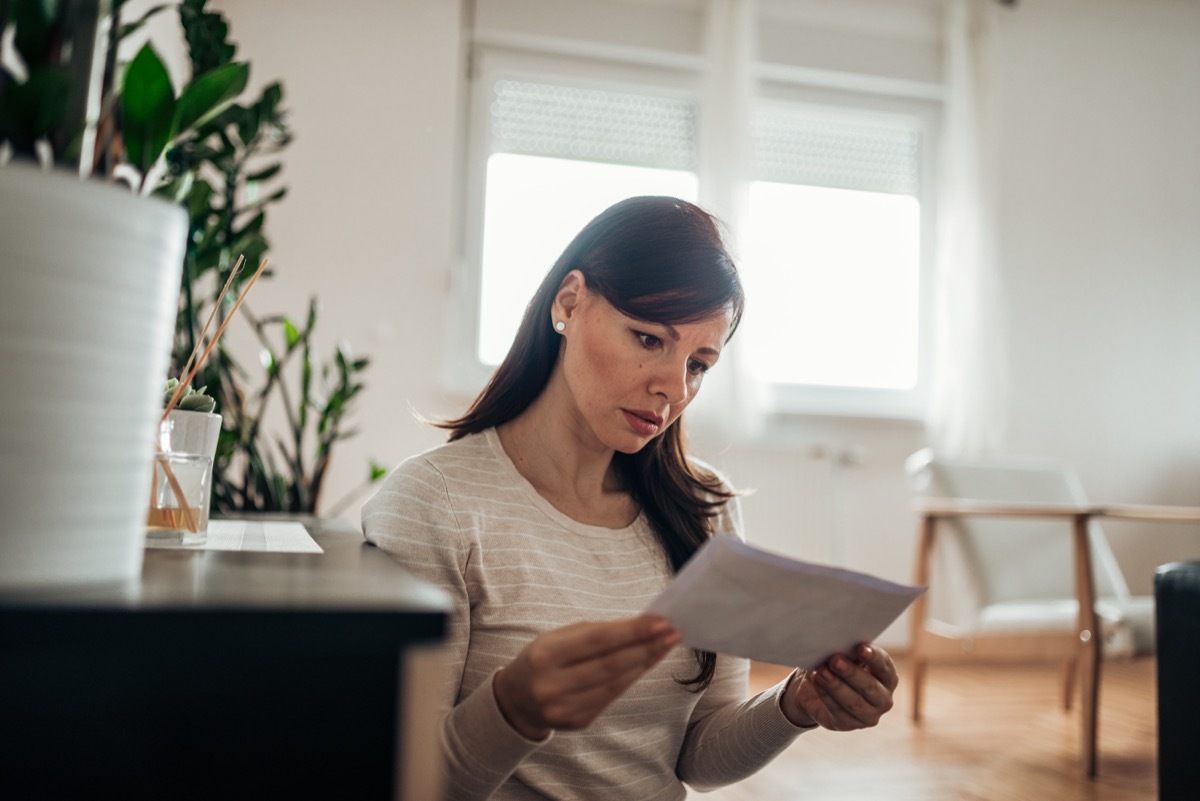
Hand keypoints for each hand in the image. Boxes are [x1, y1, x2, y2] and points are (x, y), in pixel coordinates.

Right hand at [493, 615, 682, 739]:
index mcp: (545, 655)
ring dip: (645, 662)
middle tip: (672, 632)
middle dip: (646, 647)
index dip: (632, 631)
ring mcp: (565, 708)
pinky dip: (632, 678)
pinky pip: (612, 697)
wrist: (517, 699)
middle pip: (611, 664)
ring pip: (616, 683)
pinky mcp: (577, 722)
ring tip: (666, 646)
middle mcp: (552, 685)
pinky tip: (646, 663)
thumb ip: (597, 632)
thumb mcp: (558, 637)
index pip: (598, 641)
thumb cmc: (544, 658)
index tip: (660, 621)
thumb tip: (642, 627)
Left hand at [781, 643, 896, 730]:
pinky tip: (816, 681)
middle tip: (835, 659)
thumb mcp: (845, 656)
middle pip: (869, 686)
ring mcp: (868, 716)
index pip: (884, 667)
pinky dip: (825, 695)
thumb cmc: (837, 666)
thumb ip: (848, 651)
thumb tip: (839, 640)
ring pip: (853, 702)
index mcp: (888, 677)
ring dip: (836, 685)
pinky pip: (837, 711)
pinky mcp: (848, 725)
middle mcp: (883, 699)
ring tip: (821, 671)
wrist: (816, 689)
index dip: (873, 657)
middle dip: (851, 672)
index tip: (860, 647)